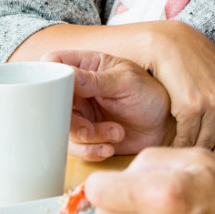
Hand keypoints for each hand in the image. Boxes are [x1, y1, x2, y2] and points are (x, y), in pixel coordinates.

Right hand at [42, 49, 174, 160]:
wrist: (166, 126)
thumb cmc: (151, 95)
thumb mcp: (126, 82)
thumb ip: (95, 80)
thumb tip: (66, 74)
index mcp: (87, 66)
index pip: (54, 63)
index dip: (48, 76)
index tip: (56, 93)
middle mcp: (80, 90)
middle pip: (52, 103)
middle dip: (70, 120)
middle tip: (89, 129)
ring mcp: (82, 114)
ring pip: (64, 129)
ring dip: (86, 138)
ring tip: (115, 134)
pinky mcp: (88, 136)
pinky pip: (77, 147)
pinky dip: (91, 150)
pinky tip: (110, 147)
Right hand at [143, 21, 214, 163]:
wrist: (169, 43)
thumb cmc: (196, 65)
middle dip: (213, 163)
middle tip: (199, 171)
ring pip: (205, 145)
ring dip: (193, 155)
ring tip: (184, 162)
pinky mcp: (191, 104)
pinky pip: (186, 138)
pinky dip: (178, 147)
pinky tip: (171, 148)